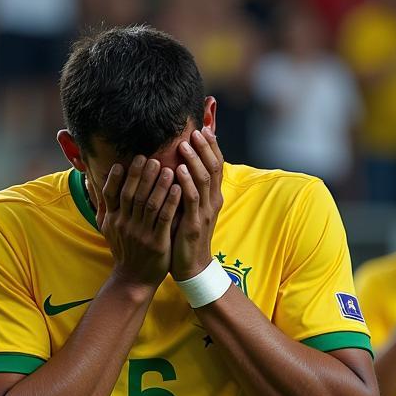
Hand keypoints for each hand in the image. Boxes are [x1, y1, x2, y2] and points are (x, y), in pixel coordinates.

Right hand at [94, 155, 180, 288]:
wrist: (133, 279)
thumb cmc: (123, 249)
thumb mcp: (106, 227)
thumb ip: (101, 203)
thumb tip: (90, 180)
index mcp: (113, 219)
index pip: (112, 194)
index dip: (118, 177)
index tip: (126, 161)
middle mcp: (124, 225)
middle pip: (133, 195)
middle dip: (142, 175)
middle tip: (152, 158)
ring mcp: (141, 234)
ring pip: (149, 204)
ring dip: (159, 185)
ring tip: (168, 169)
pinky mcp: (157, 243)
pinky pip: (164, 219)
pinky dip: (171, 202)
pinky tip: (178, 189)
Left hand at [171, 127, 223, 279]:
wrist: (191, 266)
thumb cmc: (186, 236)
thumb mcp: (190, 208)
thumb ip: (189, 188)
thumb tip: (181, 165)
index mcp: (212, 197)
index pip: (216, 165)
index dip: (211, 147)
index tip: (203, 128)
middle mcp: (212, 201)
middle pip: (214, 168)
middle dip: (205, 148)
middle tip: (195, 131)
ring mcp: (204, 212)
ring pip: (204, 180)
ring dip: (194, 160)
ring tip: (184, 145)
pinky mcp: (194, 224)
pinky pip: (192, 199)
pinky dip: (186, 183)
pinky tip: (178, 171)